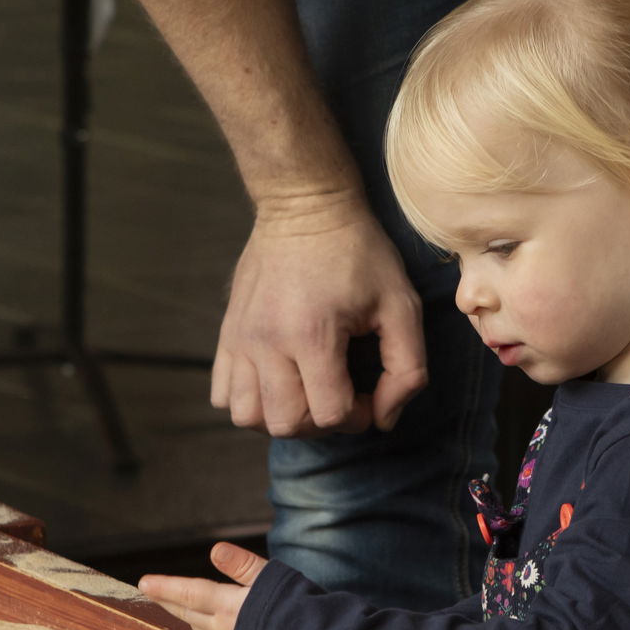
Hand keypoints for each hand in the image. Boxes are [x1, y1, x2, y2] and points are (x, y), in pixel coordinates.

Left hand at [138, 542, 318, 629]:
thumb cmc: (300, 612)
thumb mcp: (274, 581)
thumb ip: (244, 565)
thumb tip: (216, 549)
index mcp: (229, 608)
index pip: (189, 594)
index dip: (166, 587)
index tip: (144, 582)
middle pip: (190, 615)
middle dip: (170, 602)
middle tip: (152, 592)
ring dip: (190, 621)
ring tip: (180, 613)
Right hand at [212, 192, 427, 437]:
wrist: (305, 206)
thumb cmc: (359, 254)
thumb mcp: (402, 305)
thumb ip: (406, 369)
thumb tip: (385, 419)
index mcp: (312, 335)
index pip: (329, 414)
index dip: (359, 417)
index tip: (369, 393)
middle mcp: (268, 342)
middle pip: (286, 423)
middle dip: (321, 422)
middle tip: (340, 394)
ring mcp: (241, 339)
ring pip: (248, 417)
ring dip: (281, 416)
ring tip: (305, 392)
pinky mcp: (227, 333)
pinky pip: (223, 394)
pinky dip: (250, 401)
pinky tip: (277, 382)